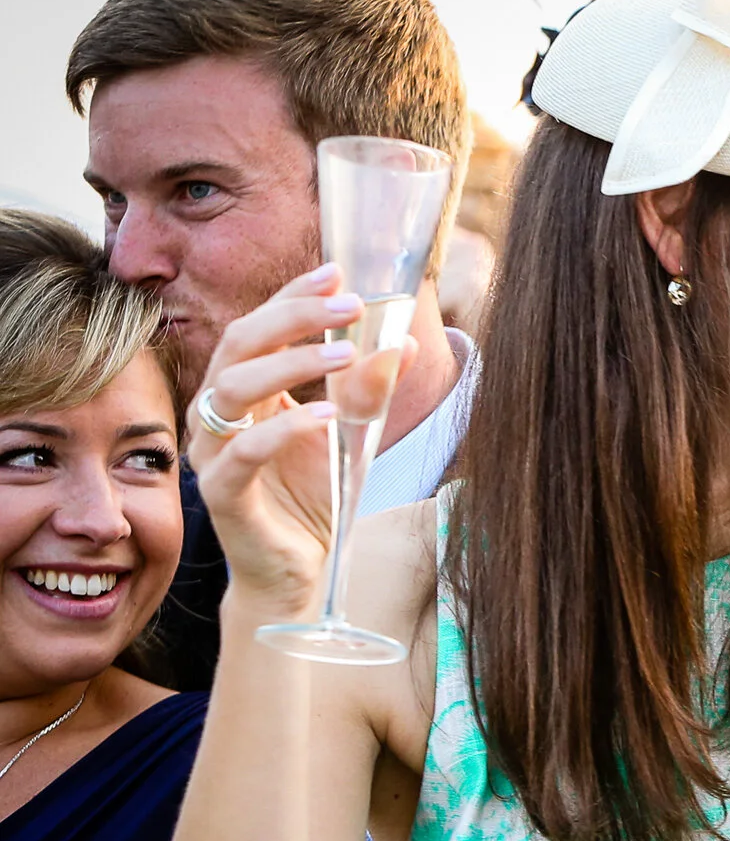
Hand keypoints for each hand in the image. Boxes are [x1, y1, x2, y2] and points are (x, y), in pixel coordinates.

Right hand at [189, 266, 366, 615]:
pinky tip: (325, 415)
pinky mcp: (223, 495)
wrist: (302, 569)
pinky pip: (242, 454)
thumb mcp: (352, 434)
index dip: (292, 297)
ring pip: (232, 390)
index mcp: (245, 392)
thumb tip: (404, 341)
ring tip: (345, 353)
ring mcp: (214, 454)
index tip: (336, 272)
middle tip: (347, 302)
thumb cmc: (316, 496)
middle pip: (238, 344)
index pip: (258, 327)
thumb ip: (369, 390)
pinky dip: (283, 429)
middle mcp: (219, 415)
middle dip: (293, 317)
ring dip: (290, 364)